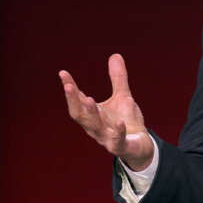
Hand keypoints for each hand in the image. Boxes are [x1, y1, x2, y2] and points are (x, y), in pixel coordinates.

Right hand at [59, 53, 154, 170]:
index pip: (77, 100)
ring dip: (91, 114)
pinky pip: (116, 141)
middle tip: (69, 86)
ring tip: (89, 99)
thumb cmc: (126, 121)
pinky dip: (117, 132)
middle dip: (73, 101)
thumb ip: (118, 79)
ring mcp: (106, 138)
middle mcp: (95, 127)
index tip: (63, 73)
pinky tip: (119, 122)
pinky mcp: (119, 146)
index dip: (70, 88)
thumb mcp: (123, 97)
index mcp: (92, 115)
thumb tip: (115, 55)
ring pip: (94, 128)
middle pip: (79, 115)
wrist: (140, 145)